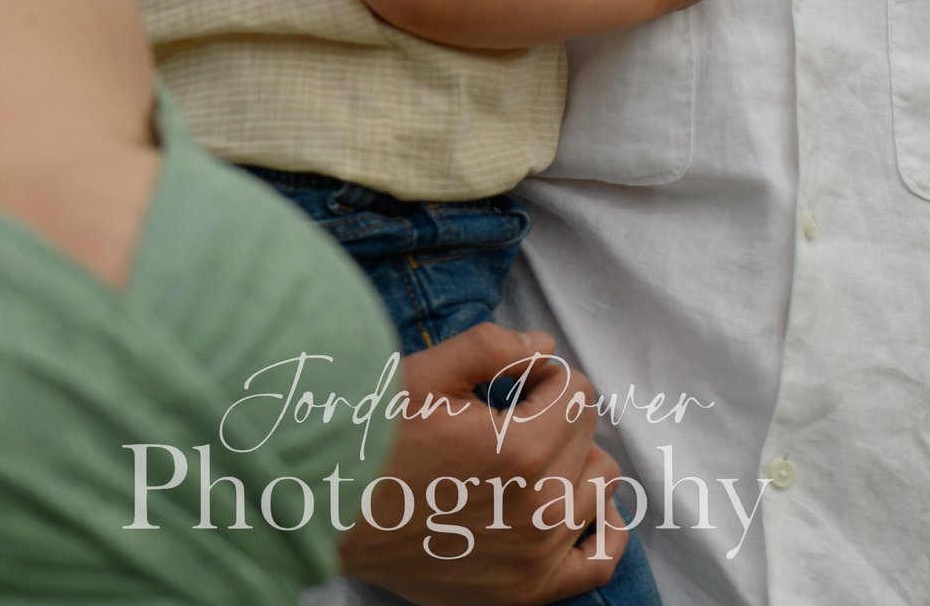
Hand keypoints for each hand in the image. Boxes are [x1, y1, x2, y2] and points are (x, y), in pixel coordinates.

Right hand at [338, 322, 631, 605]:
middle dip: (555, 415)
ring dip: (571, 462)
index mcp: (522, 449)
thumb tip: (545, 348)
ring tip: (528, 459)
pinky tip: (579, 505)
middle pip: (587, 434)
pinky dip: (601, 527)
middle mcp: (540, 507)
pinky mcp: (526, 591)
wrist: (327, 516)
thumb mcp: (424, 373)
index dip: (543, 378)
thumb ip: (493, 347)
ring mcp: (537, 555)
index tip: (510, 386)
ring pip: (599, 483)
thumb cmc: (373, 441)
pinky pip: (600, 558)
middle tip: (508, 419)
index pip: (576, 391)